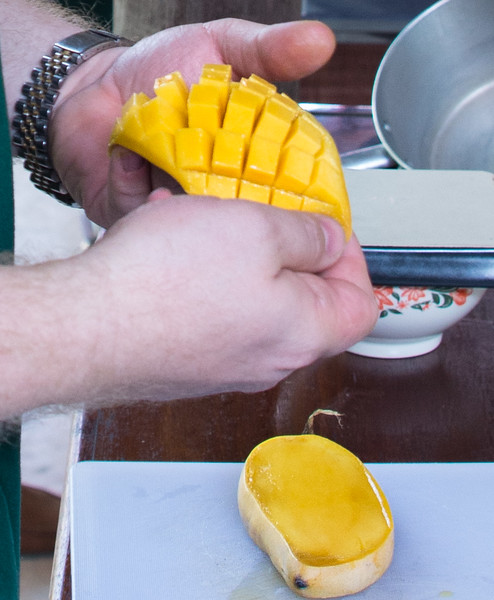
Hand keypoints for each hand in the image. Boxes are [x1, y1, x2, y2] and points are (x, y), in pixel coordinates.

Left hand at [49, 19, 335, 227]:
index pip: (287, 188)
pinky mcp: (140, 215)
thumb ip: (268, 50)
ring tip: (172, 160)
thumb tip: (321, 41)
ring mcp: (178, 208)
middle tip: (221, 168)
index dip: (295, 193)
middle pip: (244, 218)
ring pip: (197, 228)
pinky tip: (129, 155)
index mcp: (250, 161)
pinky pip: (145, 215)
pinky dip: (135, 186)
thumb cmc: (158, 71)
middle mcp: (218, 192)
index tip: (286, 180)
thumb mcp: (219, 46)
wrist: (93, 85)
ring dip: (184, 196)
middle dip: (236, 202)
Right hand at [69, 191, 376, 403]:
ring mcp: (228, 366)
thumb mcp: (257, 230)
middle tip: (265, 219)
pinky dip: (210, 280)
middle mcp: (270, 360)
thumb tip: (330, 241)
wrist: (84, 328)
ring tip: (212, 228)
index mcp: (303, 333)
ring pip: (258, 304)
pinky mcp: (191, 362)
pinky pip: (218, 314)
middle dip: (290, 253)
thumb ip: (309, 236)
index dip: (353, 259)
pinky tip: (178, 252)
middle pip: (308, 303)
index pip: (361, 304)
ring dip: (243, 260)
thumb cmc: (166, 282)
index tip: (325, 228)